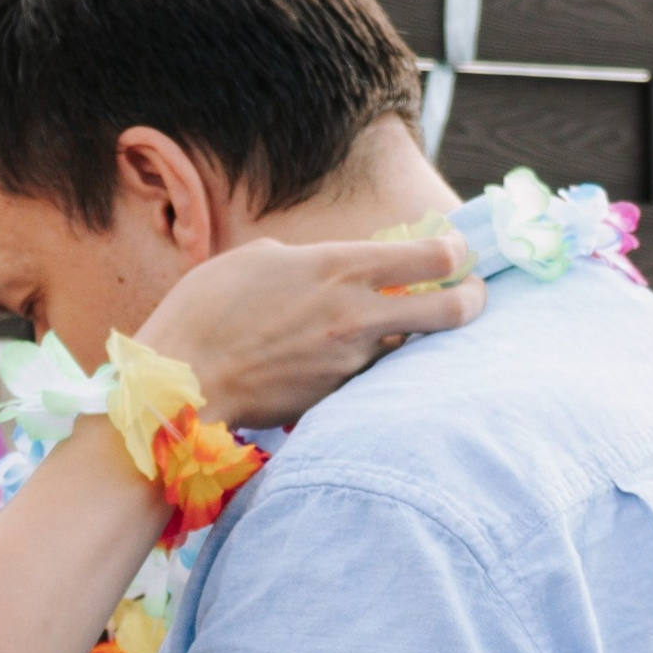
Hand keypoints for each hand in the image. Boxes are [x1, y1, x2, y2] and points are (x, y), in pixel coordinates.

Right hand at [145, 228, 480, 425]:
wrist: (180, 384)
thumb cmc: (205, 313)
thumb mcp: (257, 260)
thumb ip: (309, 260)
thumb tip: (331, 268)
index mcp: (340, 267)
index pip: (434, 257)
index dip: (457, 253)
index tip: (455, 254)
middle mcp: (358, 315)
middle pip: (452, 311)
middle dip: (471, 300)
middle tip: (470, 297)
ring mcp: (350, 363)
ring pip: (408, 346)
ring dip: (406, 336)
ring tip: (383, 329)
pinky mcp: (336, 399)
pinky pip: (369, 376)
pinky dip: (366, 366)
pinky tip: (338, 360)